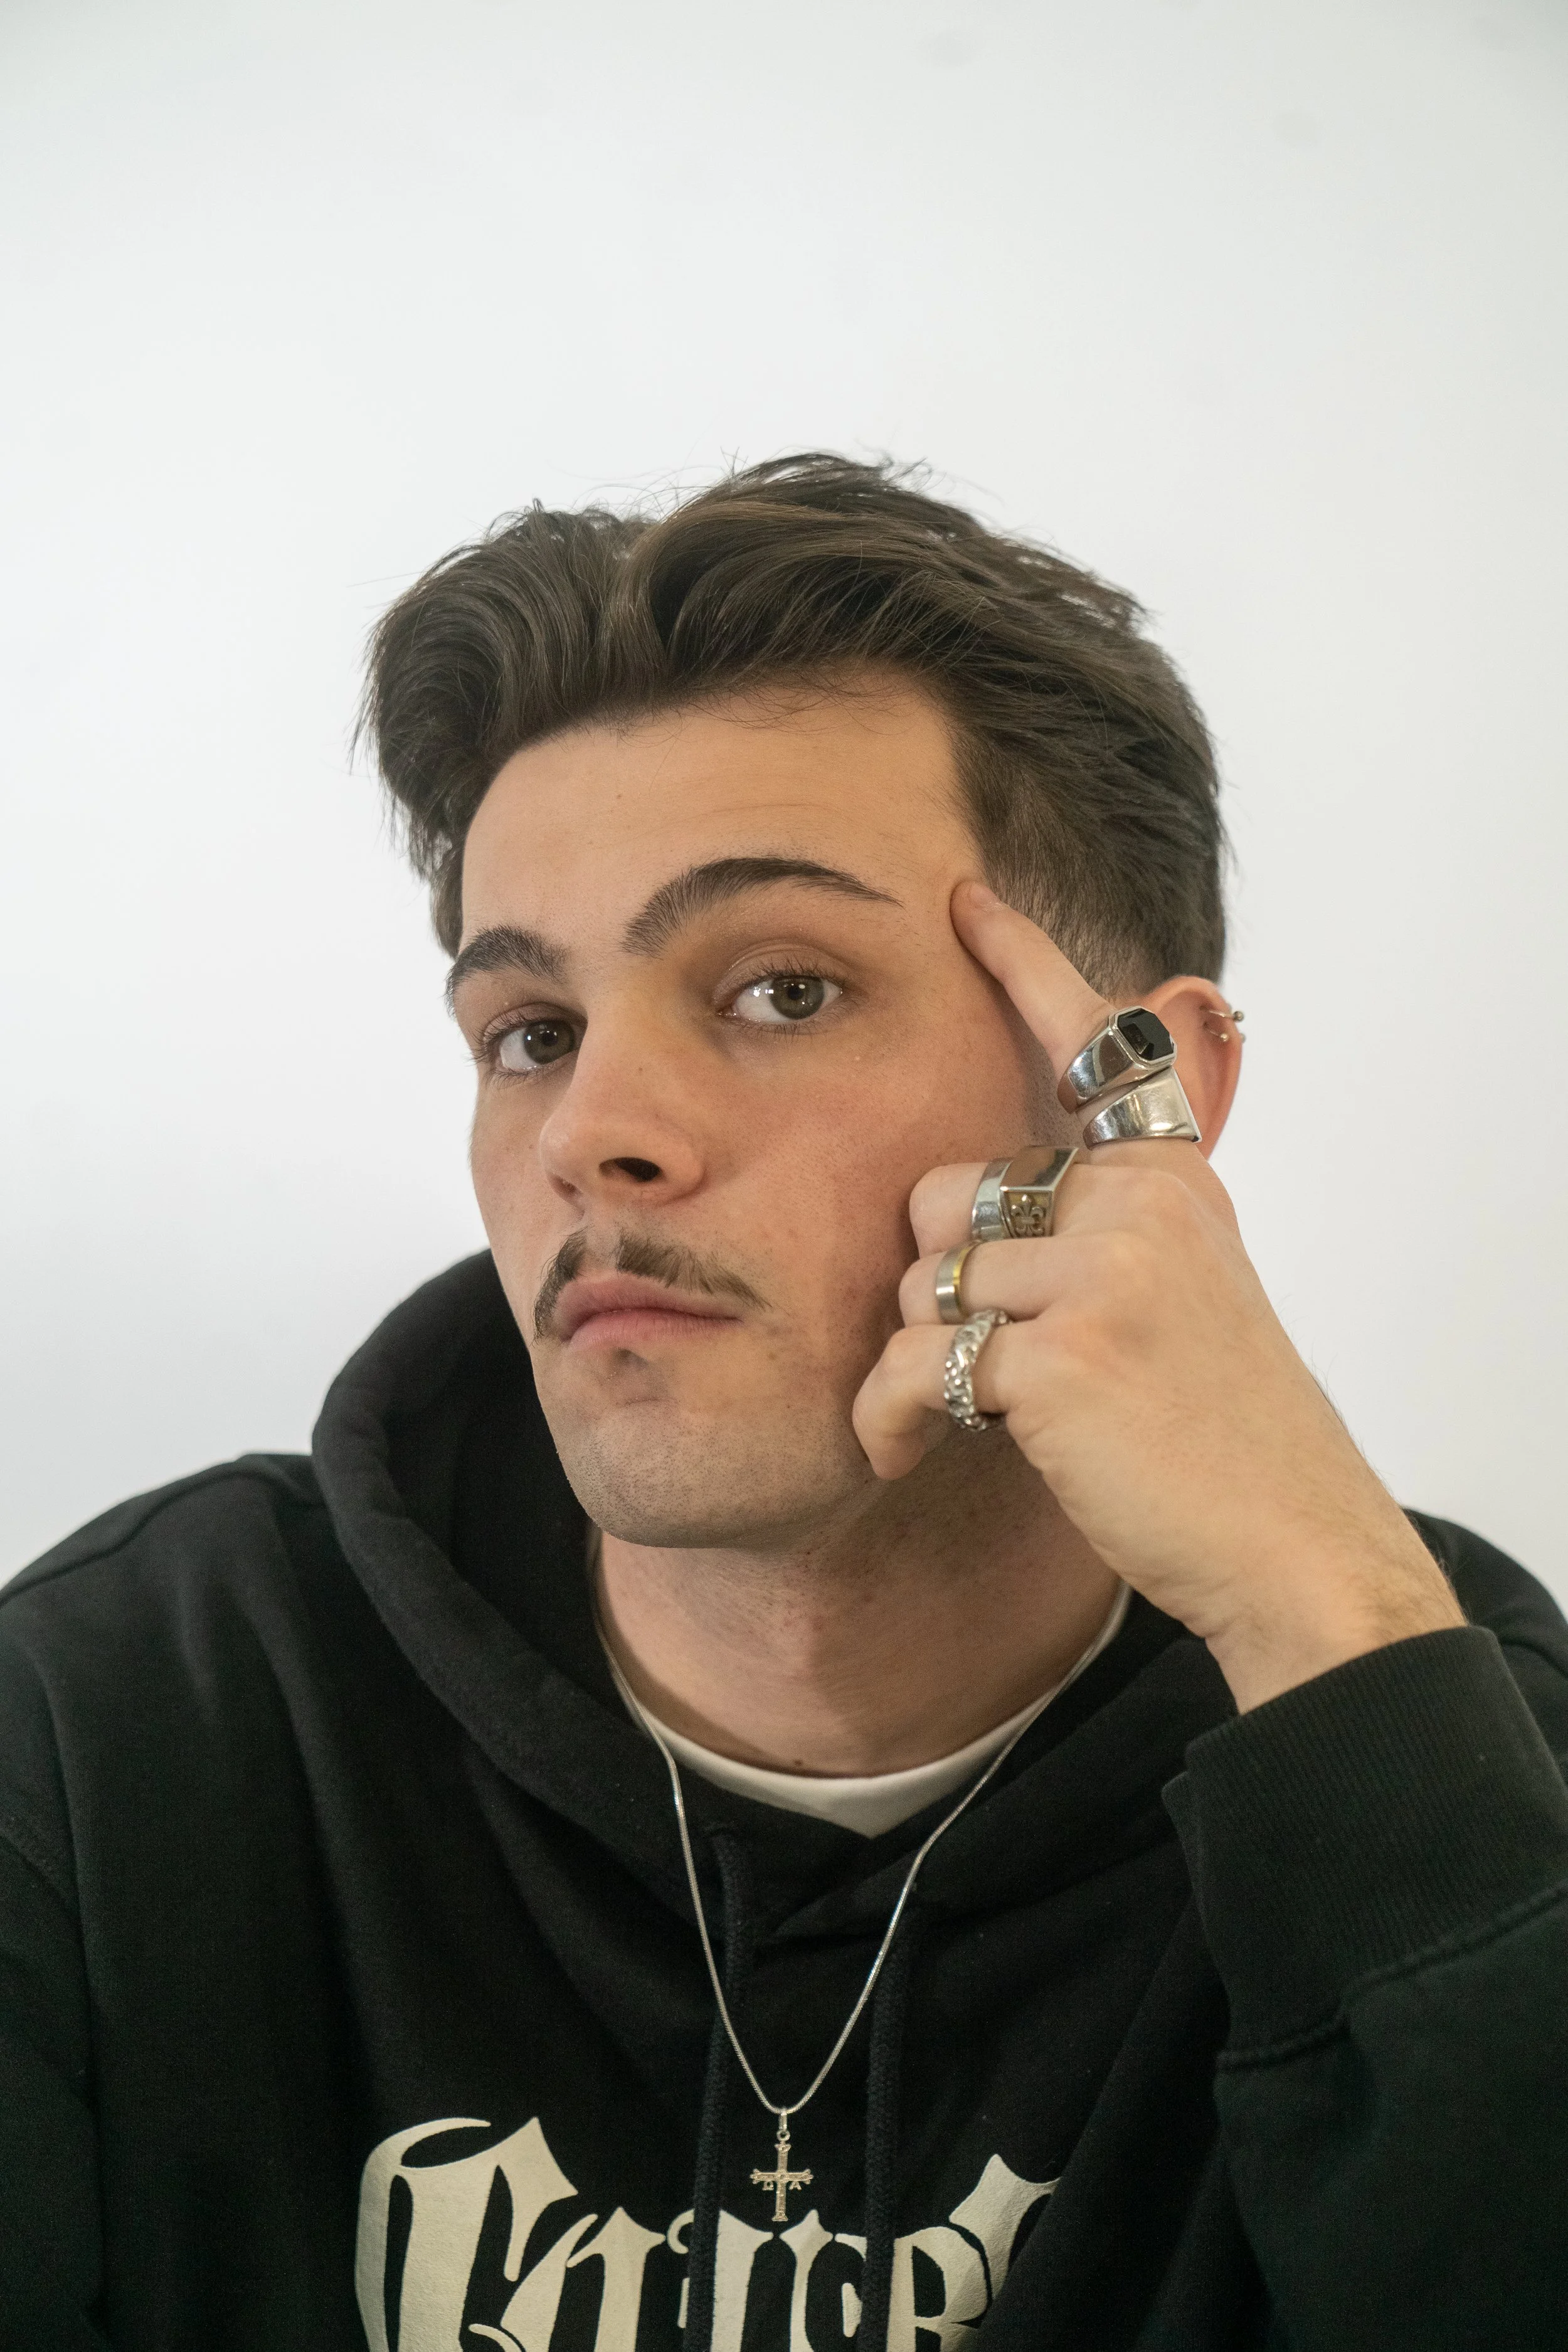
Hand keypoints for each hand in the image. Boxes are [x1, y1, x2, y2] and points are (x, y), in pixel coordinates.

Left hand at [851, 882, 1462, 1710]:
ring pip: (920, 1281)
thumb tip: (984, 1215)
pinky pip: (911, 1363)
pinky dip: (888, 1417)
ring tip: (950, 1418)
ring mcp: (1103, 1272)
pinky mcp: (1059, 1353)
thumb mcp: (1186, 1292)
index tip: (966, 900)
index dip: (1023, 965)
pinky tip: (902, 1455)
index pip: (1095, 1048)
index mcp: (1170, 1181)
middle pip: (946, 1191)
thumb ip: (1109, 1229)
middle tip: (979, 1359)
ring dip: (913, 1360)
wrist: (1291, 1540)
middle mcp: (1140, 1204)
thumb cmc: (1218, 1433)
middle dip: (934, 1280)